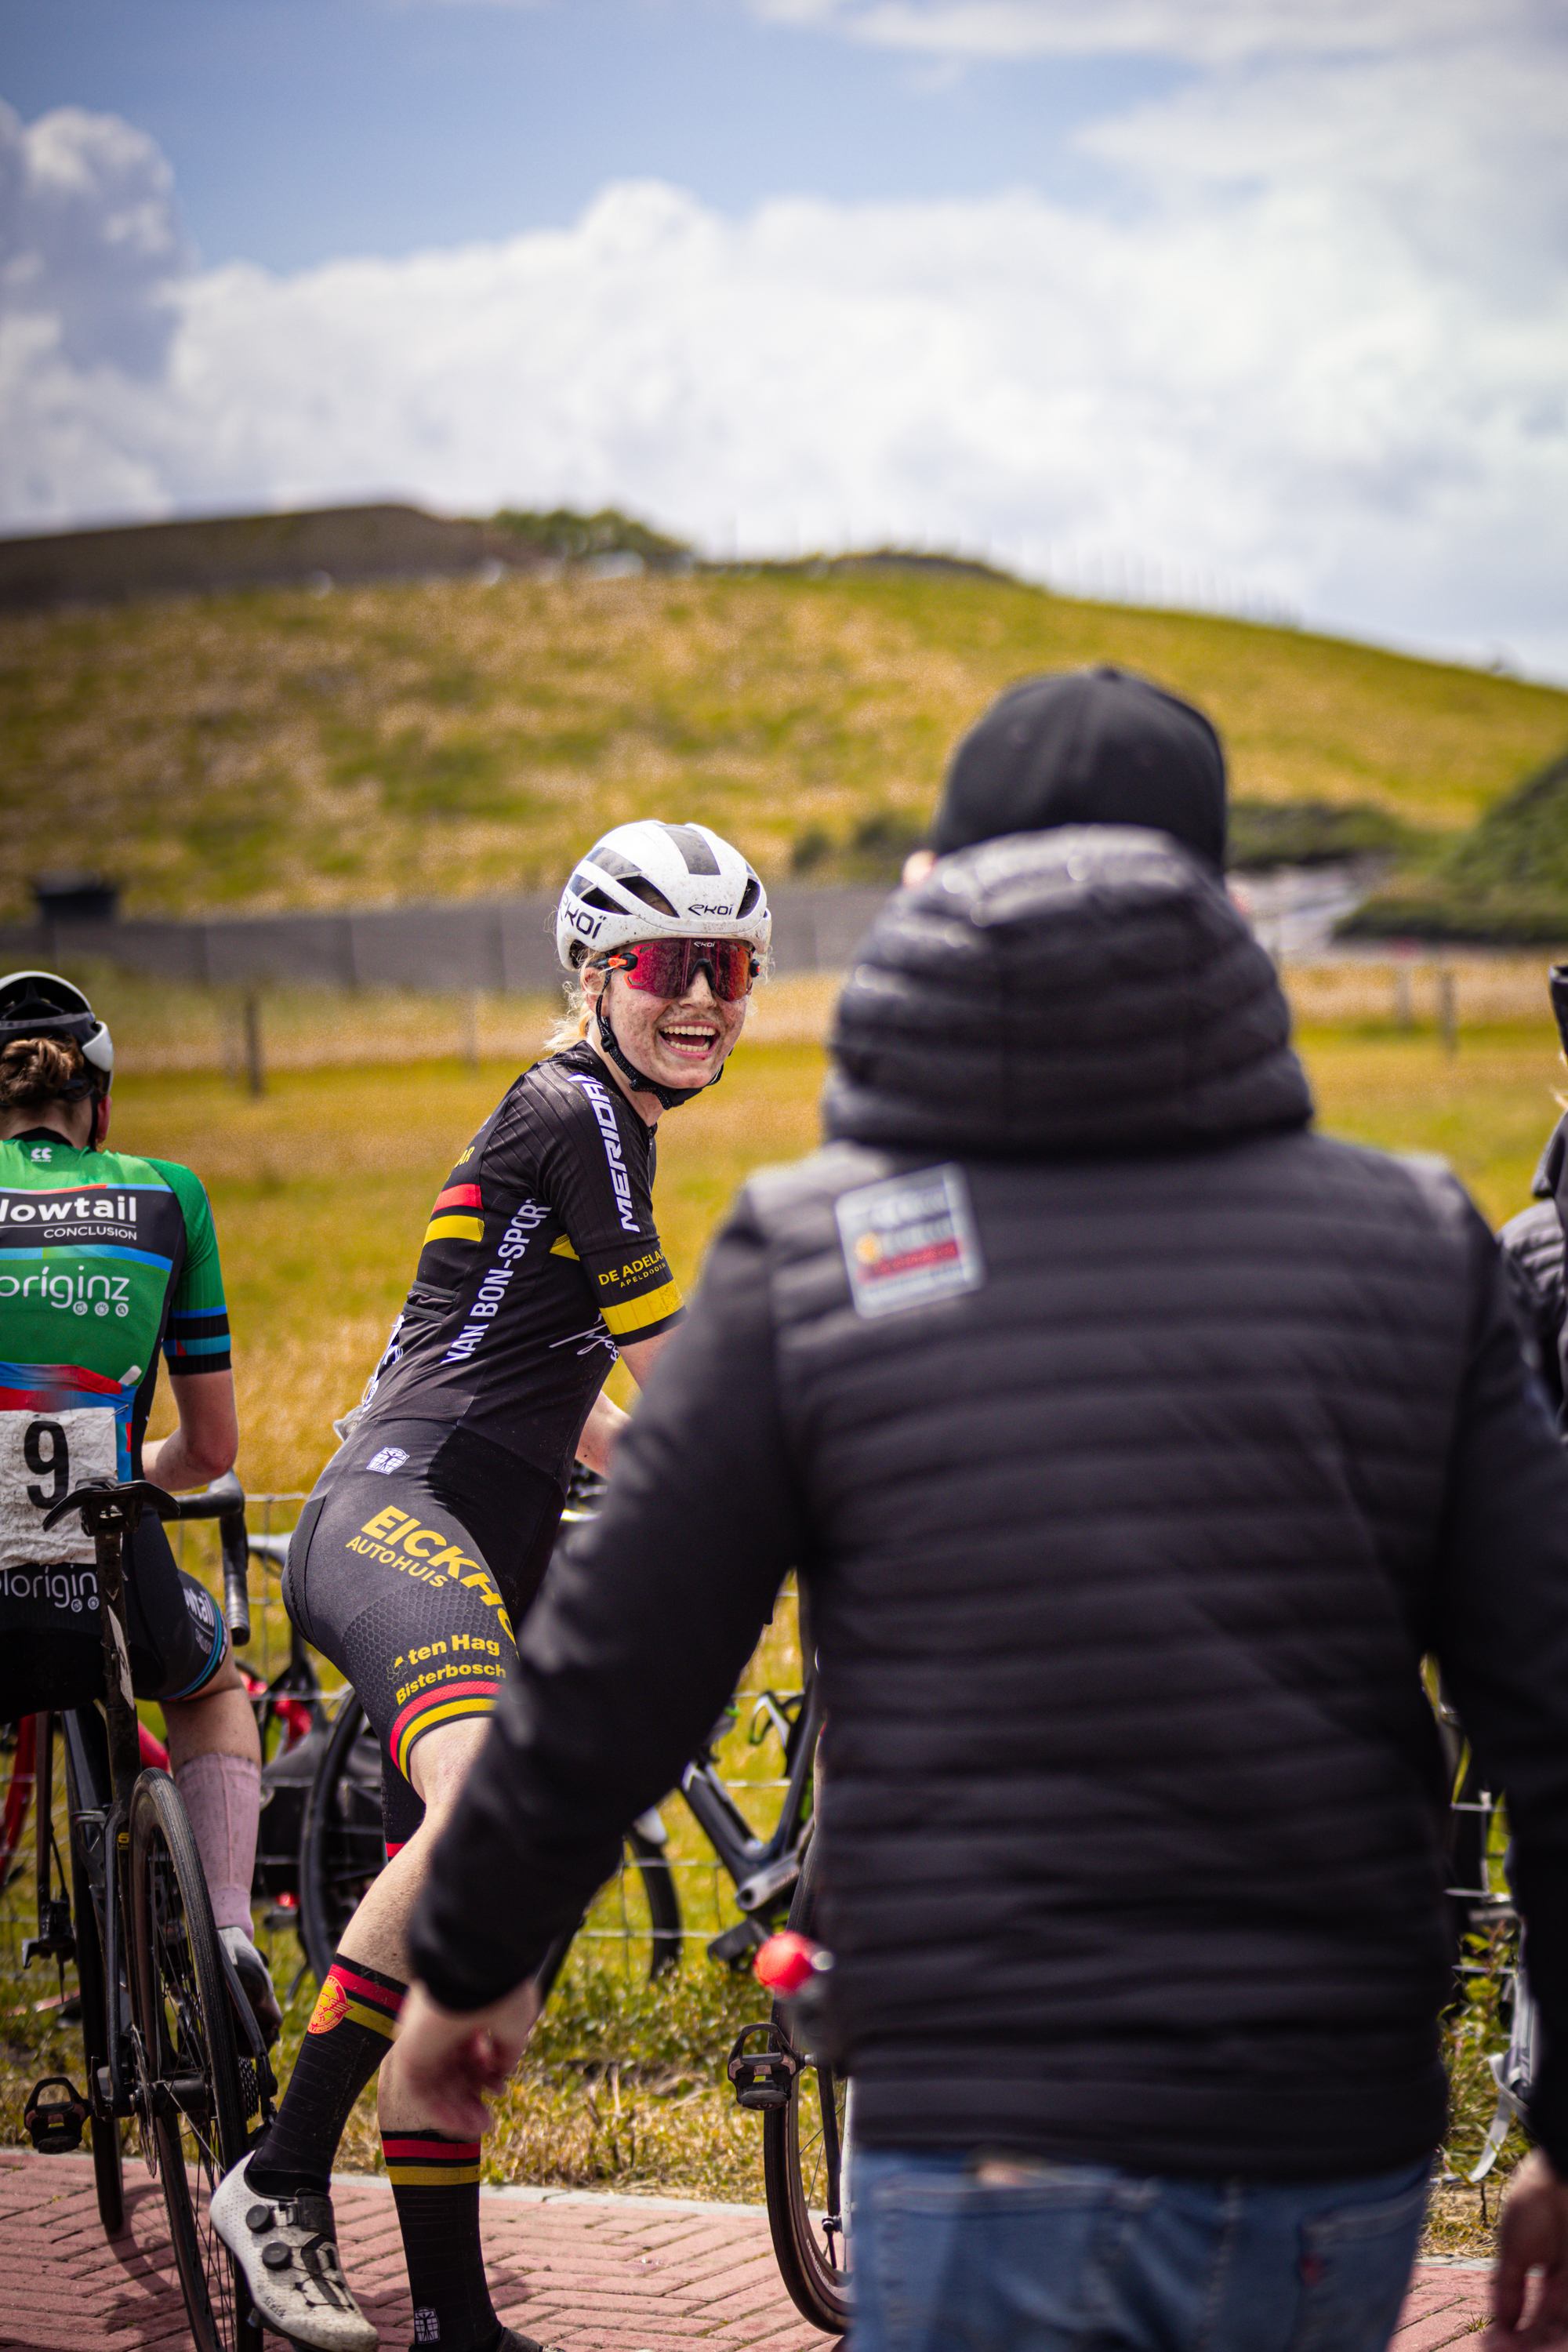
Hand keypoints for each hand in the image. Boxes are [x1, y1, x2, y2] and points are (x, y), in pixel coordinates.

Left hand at [393, 1978, 541, 2139]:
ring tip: (482, 2127)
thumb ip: (508, 2048)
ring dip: (458, 2110)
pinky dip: (440, 2111)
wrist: (475, 1973)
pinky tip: (462, 2125)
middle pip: (453, 2072)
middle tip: (488, 2119)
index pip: (468, 2053)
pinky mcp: (409, 2053)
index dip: (485, 2074)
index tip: (501, 2089)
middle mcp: (438, 2029)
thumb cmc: (497, 1991)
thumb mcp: (512, 2022)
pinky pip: (421, 2092)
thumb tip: (504, 2068)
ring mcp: (422, 2041)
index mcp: (461, 2014)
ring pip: (437, 2085)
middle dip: (472, 2097)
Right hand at [1487, 2150, 1567, 2346]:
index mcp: (1546, 2270)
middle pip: (1546, 2329)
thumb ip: (1508, 2288)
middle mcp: (1565, 2286)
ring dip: (1534, 2345)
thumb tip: (1499, 2323)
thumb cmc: (1535, 2206)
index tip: (1491, 2341)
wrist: (1559, 2180)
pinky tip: (1528, 2344)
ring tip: (1505, 2351)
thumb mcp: (1513, 2249)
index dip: (1512, 2330)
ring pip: (1558, 2332)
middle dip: (1522, 2343)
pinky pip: (1566, 2327)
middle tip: (1496, 2349)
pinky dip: (1550, 2340)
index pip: (1530, 2311)